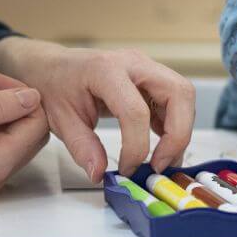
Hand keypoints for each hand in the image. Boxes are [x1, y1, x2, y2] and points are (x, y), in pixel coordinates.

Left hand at [0, 38, 195, 180]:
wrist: (53, 67)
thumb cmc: (55, 86)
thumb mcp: (61, 120)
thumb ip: (82, 147)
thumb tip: (99, 174)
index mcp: (105, 70)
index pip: (136, 111)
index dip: (137, 146)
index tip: (127, 169)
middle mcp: (133, 63)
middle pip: (178, 93)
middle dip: (178, 134)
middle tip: (162, 164)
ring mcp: (145, 68)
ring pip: (183, 96)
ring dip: (180, 130)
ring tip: (161, 160)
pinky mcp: (151, 78)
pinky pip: (175, 100)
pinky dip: (174, 125)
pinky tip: (159, 145)